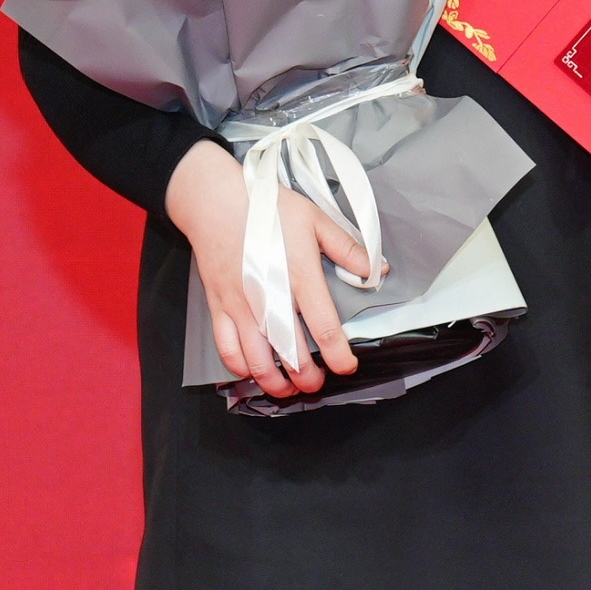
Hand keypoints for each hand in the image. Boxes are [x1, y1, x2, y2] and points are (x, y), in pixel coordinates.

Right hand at [166, 137, 377, 400]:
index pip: (323, 326)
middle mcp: (269, 296)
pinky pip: (226, 348)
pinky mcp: (218, 307)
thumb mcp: (314, 219)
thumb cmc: (265, 207)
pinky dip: (240, 367)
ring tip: (288, 389)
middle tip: (317, 384)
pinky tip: (253, 370)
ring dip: (274, 382)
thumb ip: (347, 248)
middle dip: (307, 378)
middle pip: (290, 353)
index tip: (348, 368)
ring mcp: (240, 305)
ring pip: (256, 360)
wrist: (213, 200)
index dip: (338, 355)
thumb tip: (376, 271)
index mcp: (299, 275)